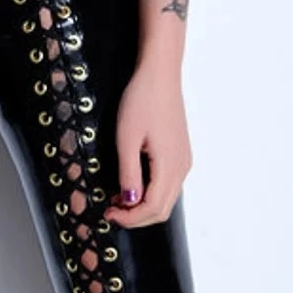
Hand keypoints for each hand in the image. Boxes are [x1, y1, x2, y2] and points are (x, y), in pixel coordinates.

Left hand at [103, 60, 190, 226]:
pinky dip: (151, 192)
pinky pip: (168, 184)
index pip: (152, 209)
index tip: (108, 214)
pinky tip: (132, 181)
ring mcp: (183, 160)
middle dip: (136, 216)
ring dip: (143, 205)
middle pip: (162, 210)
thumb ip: (128, 173)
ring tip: (117, 197)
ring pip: (166, 198)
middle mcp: (182, 168)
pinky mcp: (180, 153)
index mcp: (170, 166)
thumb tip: (129, 202)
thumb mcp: (127, 138)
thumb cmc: (142, 100)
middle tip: (111, 210)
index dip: (129, 218)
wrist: (160, 74)